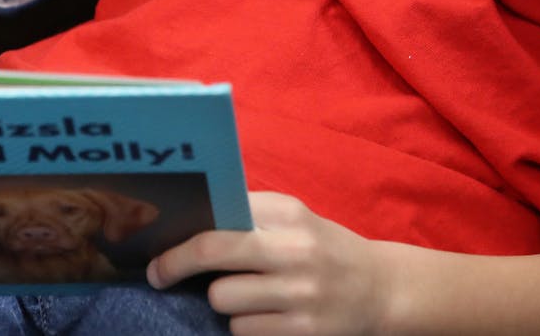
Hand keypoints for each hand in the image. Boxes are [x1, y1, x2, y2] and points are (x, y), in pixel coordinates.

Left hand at [147, 191, 389, 335]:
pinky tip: (263, 315)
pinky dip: (244, 325)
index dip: (182, 235)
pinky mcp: (305, 332)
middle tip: (158, 274)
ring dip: (222, 300)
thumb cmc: (322, 249)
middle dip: (174, 265)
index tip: (159, 246)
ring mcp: (301, 294)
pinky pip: (243, 330)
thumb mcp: (294, 219)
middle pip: (211, 252)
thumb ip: (248, 215)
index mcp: (287, 215)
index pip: (219, 219)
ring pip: (222, 298)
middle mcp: (295, 250)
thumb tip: (189, 221)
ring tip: (241, 294)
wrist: (381, 289)